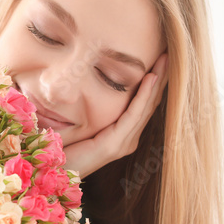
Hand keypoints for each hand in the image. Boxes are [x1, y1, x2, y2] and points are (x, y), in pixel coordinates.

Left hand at [62, 53, 167, 178]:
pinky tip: (150, 77)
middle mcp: (127, 138)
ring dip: (157, 80)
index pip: (143, 103)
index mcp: (121, 134)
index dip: (154, 81)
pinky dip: (143, 94)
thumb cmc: (61, 147)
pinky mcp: (114, 144)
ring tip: (166, 59)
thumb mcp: (78, 120)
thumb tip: (82, 76)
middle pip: (150, 102)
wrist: (52, 171)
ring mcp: (123, 143)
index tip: (161, 57)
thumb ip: (87, 105)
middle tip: (171, 52)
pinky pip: (133, 114)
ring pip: (146, 105)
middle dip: (161, 77)